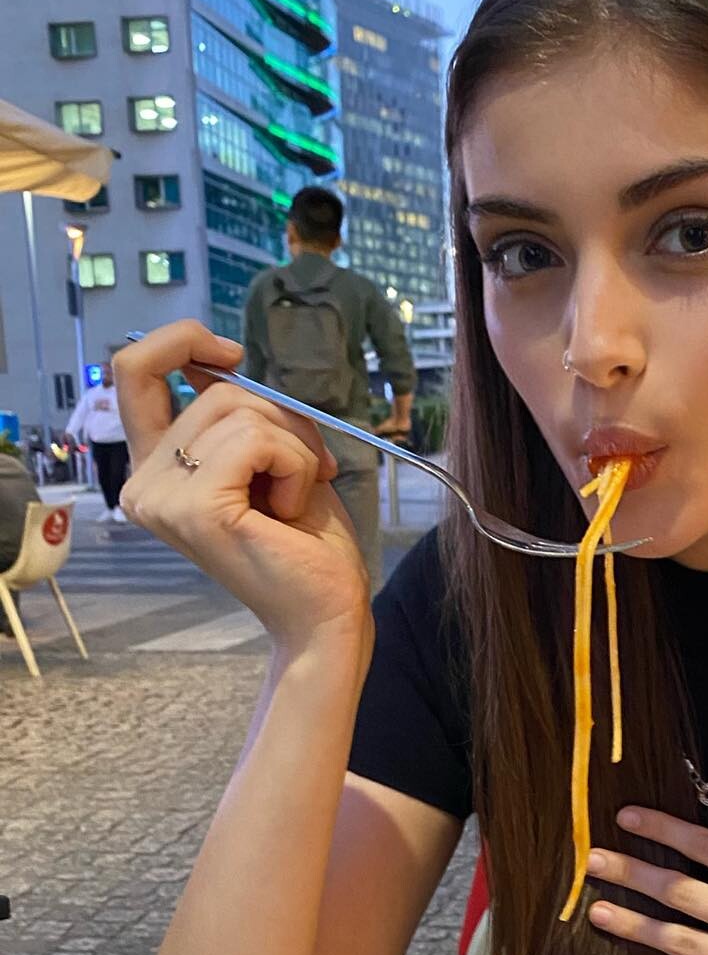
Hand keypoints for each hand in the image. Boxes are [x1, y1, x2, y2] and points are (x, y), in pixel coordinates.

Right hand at [114, 321, 371, 652]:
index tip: (231, 352)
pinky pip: (255, 439)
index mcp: (156, 471)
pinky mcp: (194, 508)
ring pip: (239, 410)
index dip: (180, 340)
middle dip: (282, 418)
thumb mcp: (272, 458)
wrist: (328, 613)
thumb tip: (220, 359)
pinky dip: (294, 464)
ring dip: (294, 446)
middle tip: (309, 469)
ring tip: (296, 498)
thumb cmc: (307, 545)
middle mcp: (144, 484)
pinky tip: (291, 510)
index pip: (132, 372)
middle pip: (215, 390)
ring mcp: (162, 498)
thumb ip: (238, 415)